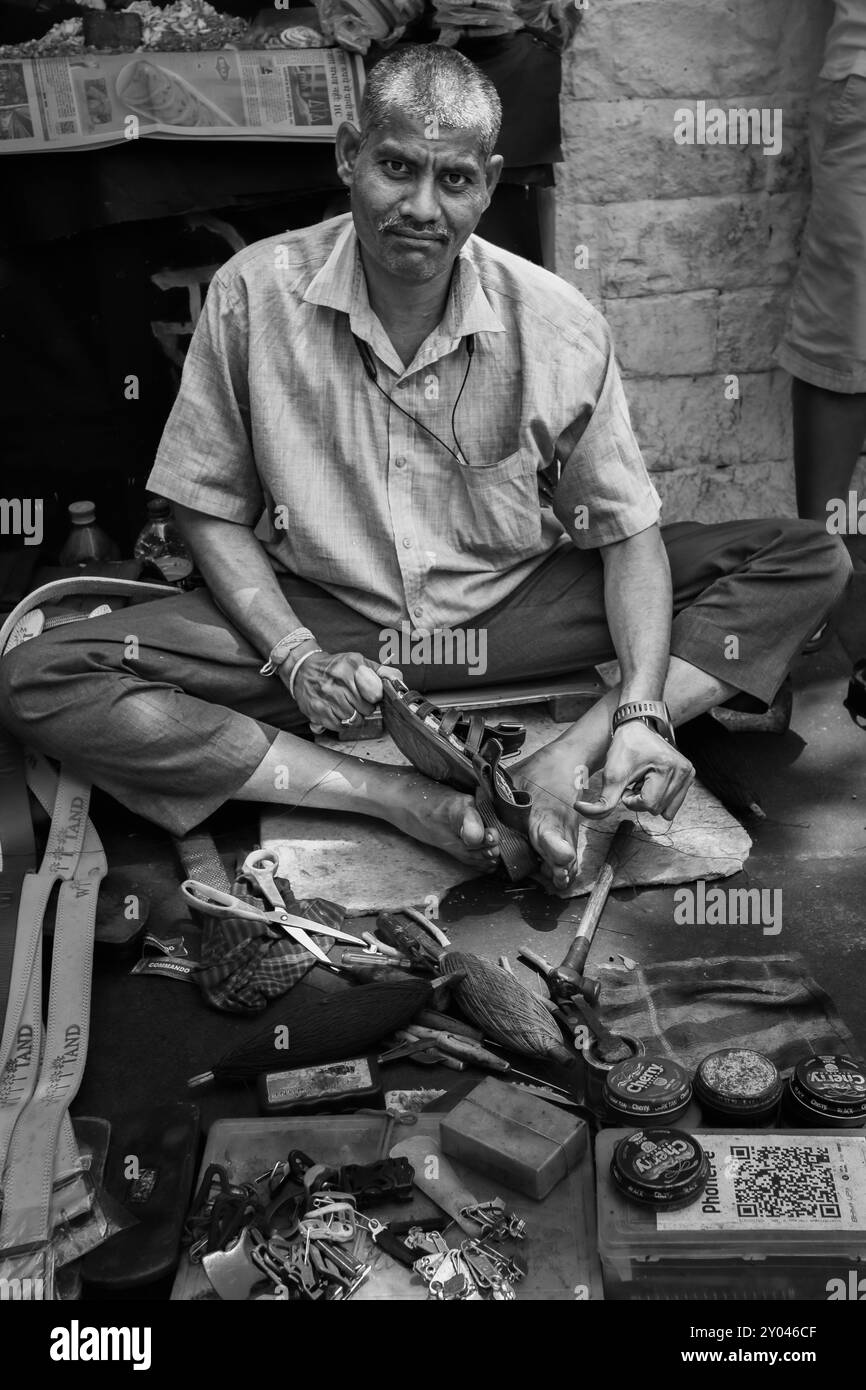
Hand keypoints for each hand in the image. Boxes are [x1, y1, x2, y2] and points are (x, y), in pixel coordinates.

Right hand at [285, 649, 402, 731]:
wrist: (302, 669)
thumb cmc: (334, 667)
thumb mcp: (357, 661)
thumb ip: (379, 670)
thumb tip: (398, 680)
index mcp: (350, 668)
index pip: (375, 694)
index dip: (376, 697)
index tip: (372, 696)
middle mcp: (338, 683)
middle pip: (366, 709)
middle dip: (365, 707)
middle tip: (355, 699)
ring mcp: (327, 699)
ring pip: (355, 720)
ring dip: (354, 716)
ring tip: (346, 705)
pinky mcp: (318, 712)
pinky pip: (340, 726)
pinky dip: (342, 722)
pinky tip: (337, 711)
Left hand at [574, 721, 694, 820]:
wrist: (637, 727)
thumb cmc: (625, 747)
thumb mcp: (611, 774)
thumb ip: (601, 800)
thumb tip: (581, 810)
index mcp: (668, 767)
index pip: (648, 805)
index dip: (632, 799)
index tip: (628, 782)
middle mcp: (684, 771)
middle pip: (657, 809)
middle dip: (641, 799)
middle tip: (635, 780)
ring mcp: (688, 773)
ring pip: (666, 809)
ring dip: (650, 799)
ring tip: (644, 780)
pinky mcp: (689, 775)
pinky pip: (673, 803)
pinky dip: (659, 797)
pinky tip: (652, 781)